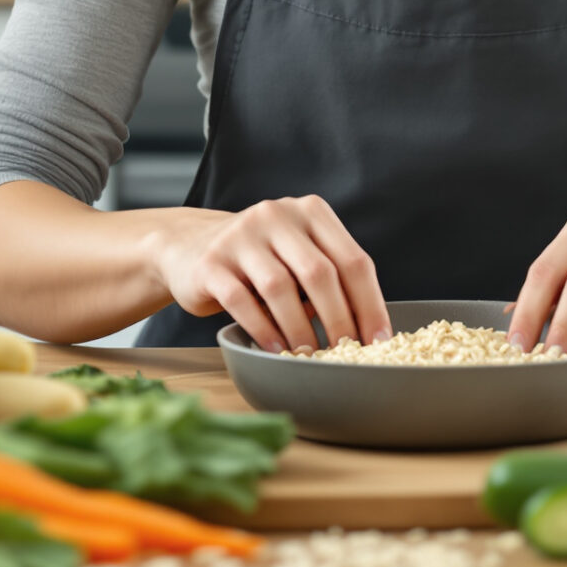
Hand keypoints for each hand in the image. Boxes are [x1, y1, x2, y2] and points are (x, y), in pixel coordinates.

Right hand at [151, 195, 389, 353]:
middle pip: (320, 273)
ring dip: (299, 329)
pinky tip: (276, 349)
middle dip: (338, 320)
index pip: (352, 259)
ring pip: (281, 288)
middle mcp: (277, 216)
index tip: (378, 339)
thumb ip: (328, 277)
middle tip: (345, 352)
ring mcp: (241, 236)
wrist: (188, 247)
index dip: (370, 303)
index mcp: (310, 212)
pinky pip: (242, 301)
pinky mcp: (212, 262)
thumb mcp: (297, 254)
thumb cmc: (258, 260)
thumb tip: (365, 329)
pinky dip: (264, 330)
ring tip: (307, 354)